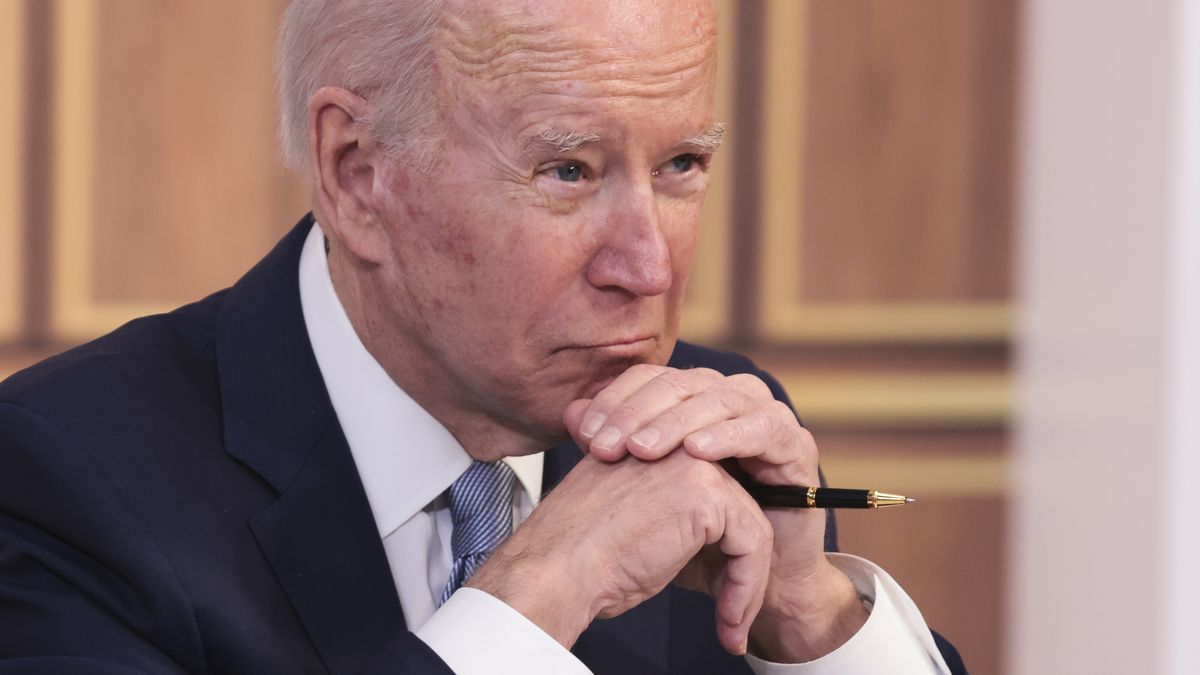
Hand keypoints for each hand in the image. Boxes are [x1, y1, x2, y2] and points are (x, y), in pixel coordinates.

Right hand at [466, 450, 773, 654]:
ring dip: (747, 583)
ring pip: (750, 524)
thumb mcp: (627, 510)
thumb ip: (659, 502)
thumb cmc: (577, 553)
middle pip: (737, 503)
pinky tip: (728, 622)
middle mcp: (676, 440)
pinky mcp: (706, 494)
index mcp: (654, 439)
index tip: (716, 583)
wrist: (555, 570)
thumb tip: (693, 530)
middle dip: (740, 564)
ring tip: (731, 624)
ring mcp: (693, 463)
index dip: (720, 541)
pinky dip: (747, 589)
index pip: (712, 489)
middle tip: (732, 612)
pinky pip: (752, 543)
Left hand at [562, 364, 867, 661]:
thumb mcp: (648, 493)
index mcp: (694, 400)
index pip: (650, 380)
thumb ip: (616, 449)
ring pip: (719, 400)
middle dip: (638, 413)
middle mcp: (730, 398)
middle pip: (681, 384)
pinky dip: (730, 436)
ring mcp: (766, 416)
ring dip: (678, 422)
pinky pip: (764, 428)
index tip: (584, 434)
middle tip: (607, 445)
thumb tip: (570, 413)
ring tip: (644, 449)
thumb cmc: (697, 537)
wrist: (755, 584)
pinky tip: (699, 452)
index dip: (616, 399)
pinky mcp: (796, 445)